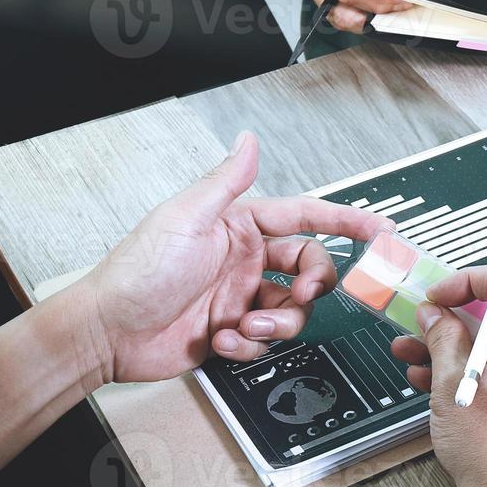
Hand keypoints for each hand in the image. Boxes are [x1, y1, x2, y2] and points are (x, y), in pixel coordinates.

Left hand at [83, 133, 389, 381]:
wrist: (107, 333)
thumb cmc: (136, 272)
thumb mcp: (185, 218)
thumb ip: (225, 180)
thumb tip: (248, 141)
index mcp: (240, 227)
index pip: (307, 217)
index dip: (346, 221)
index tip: (379, 230)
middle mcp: (246, 260)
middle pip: (310, 268)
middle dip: (313, 284)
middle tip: (301, 294)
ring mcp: (242, 297)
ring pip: (294, 310)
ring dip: (277, 323)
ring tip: (245, 326)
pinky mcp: (234, 331)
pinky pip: (266, 341)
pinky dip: (249, 345)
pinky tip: (221, 339)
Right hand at [390, 266, 486, 486]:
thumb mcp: (455, 385)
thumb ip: (445, 338)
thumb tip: (436, 314)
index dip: (466, 281)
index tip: (437, 295)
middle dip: (464, 308)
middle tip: (432, 313)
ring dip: (462, 341)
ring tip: (416, 350)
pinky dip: (477, 365)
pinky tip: (434, 377)